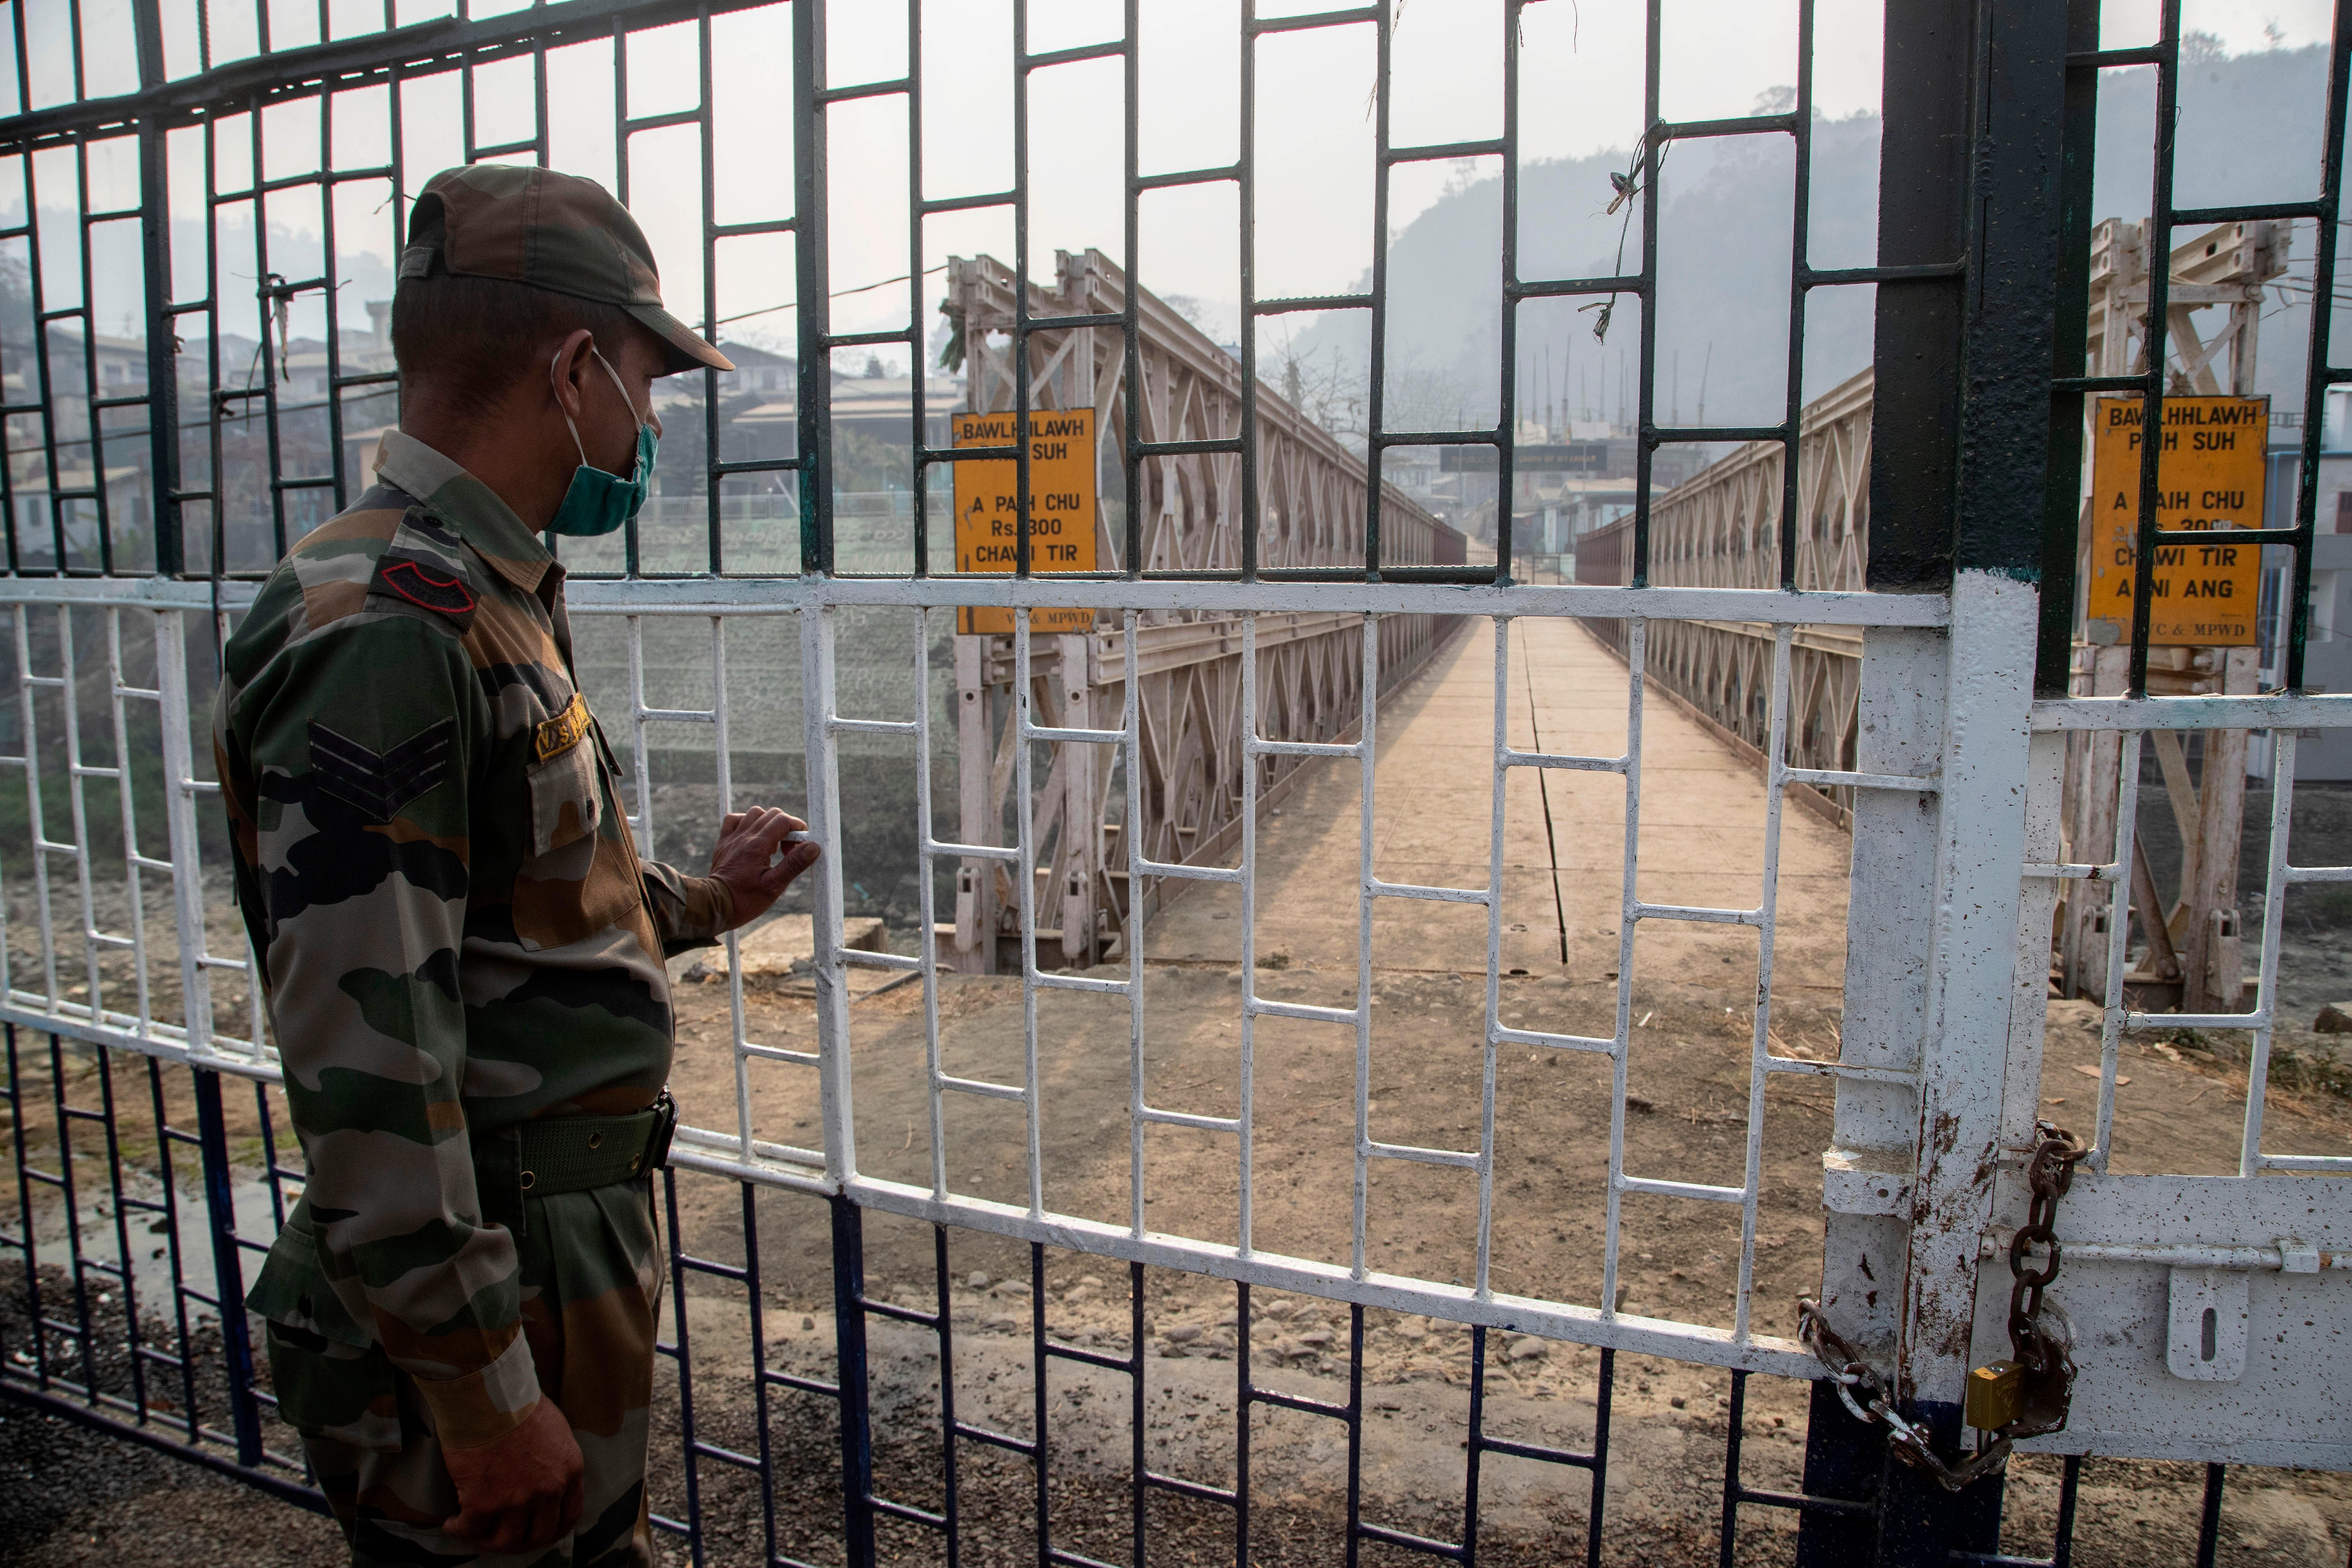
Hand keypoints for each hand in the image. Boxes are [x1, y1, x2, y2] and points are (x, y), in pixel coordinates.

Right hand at [442, 1395, 583, 1553]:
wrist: (489, 1396)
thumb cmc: (518, 1403)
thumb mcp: (555, 1430)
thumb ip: (553, 1459)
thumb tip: (542, 1475)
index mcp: (569, 1471)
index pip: (569, 1516)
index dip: (552, 1530)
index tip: (538, 1533)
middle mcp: (548, 1490)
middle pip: (538, 1535)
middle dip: (520, 1541)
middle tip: (502, 1536)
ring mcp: (516, 1500)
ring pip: (505, 1540)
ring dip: (489, 1541)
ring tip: (477, 1533)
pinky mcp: (482, 1502)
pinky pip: (469, 1529)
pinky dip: (458, 1530)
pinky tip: (452, 1524)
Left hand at [708, 804, 820, 928]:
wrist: (714, 905)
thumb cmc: (744, 900)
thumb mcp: (774, 886)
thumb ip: (794, 864)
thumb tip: (812, 847)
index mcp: (758, 846)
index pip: (783, 820)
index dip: (797, 828)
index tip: (801, 843)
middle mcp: (744, 837)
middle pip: (771, 814)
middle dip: (786, 827)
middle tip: (788, 849)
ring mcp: (732, 838)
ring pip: (754, 813)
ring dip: (768, 823)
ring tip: (772, 844)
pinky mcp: (723, 843)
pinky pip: (734, 820)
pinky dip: (746, 822)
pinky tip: (752, 837)